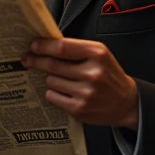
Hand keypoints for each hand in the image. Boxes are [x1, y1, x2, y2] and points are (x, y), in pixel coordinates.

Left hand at [22, 37, 138, 129]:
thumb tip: (44, 45)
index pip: (62, 47)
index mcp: (97, 54)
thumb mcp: (99, 54)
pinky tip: (64, 92)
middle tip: (28, 59)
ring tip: (63, 79)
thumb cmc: (108, 75)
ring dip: (51, 78)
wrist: (126, 103)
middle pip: (53, 65)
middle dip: (37, 60)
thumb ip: (76, 49)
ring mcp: (86, 93)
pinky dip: (53, 92)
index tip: (33, 45)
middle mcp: (92, 73)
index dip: (44, 46)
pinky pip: (52, 96)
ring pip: (51, 80)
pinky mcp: (79, 109)